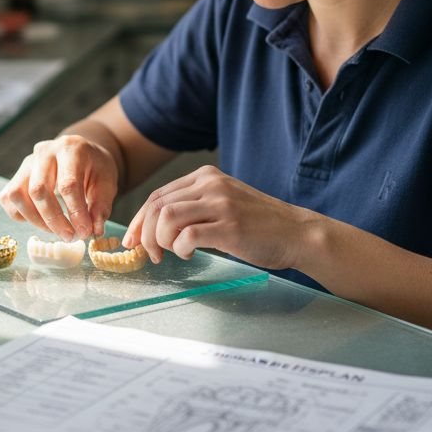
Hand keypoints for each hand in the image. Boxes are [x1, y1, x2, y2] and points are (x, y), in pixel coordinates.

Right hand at [0, 134, 118, 240]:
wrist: (82, 152)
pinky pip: (8, 198)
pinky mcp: (17, 175)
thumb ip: (101, 205)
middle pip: (38, 190)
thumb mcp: (108, 182)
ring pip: (17, 194)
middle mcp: (44, 152)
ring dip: (36, 220)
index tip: (85, 233)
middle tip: (70, 237)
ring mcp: (27, 163)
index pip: (68, 184)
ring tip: (56, 230)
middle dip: (54, 220)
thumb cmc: (95, 168)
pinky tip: (40, 220)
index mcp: (70, 148)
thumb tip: (95, 229)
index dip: (76, 213)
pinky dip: (21, 215)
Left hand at [123, 165, 320, 267]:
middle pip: (157, 205)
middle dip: (144, 233)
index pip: (158, 195)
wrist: (297, 233)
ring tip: (170, 254)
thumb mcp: (224, 203)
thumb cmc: (258, 225)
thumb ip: (194, 207)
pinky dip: (180, 249)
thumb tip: (154, 228)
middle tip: (149, 253)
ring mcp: (221, 204)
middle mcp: (211, 185)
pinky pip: (187, 236)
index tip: (133, 240)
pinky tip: (190, 254)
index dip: (140, 220)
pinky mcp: (230, 227)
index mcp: (207, 176)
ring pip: (167, 218)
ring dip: (160, 241)